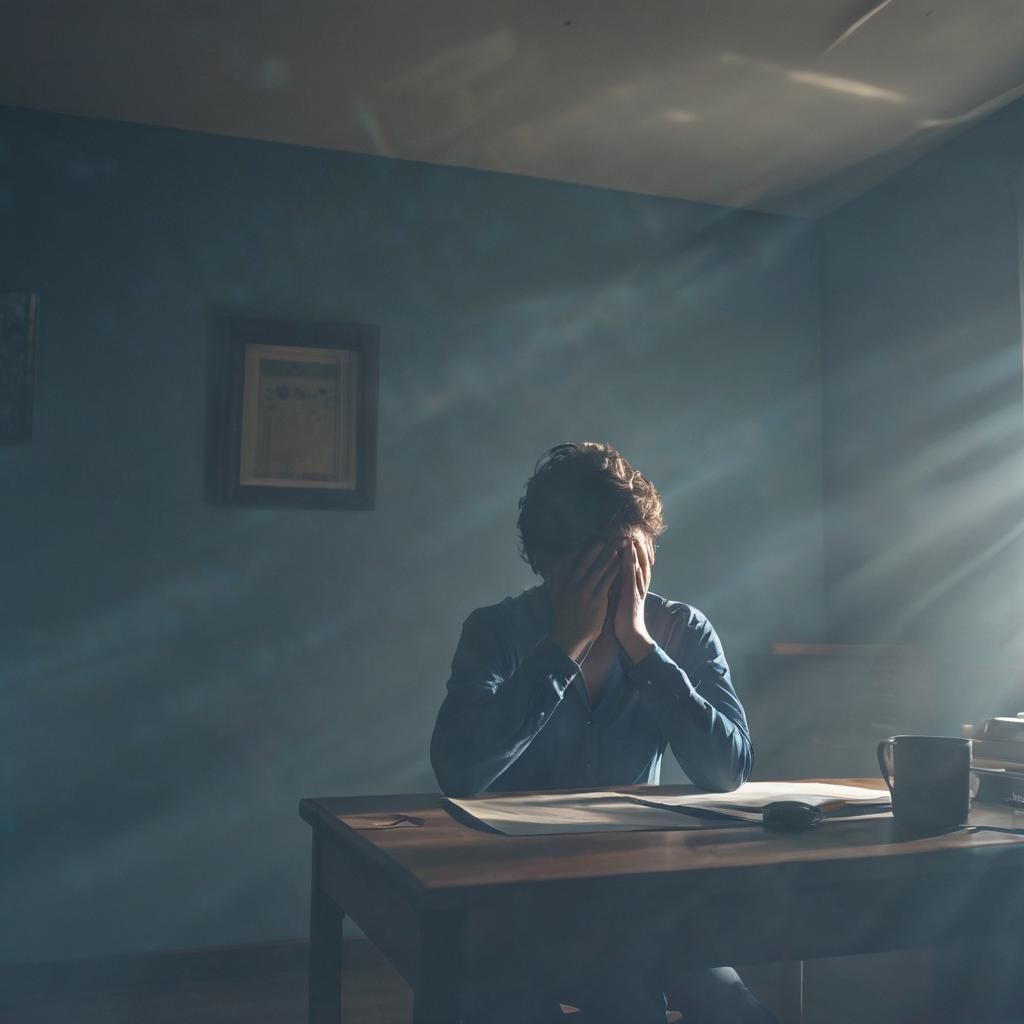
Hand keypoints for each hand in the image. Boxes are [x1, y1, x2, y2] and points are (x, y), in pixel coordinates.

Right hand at [547, 543, 622, 661]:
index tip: (589, 540)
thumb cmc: (564, 615)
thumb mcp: (555, 596)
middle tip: (607, 538)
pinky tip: (621, 563)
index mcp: (561, 582)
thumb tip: (551, 568)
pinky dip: (615, 570)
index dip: (581, 550)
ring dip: (609, 557)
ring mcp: (584, 591)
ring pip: (599, 569)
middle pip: (586, 562)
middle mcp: (571, 584)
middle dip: (597, 549)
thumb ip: (554, 581)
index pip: (570, 561)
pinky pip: (608, 580)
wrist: (569, 635)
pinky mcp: (597, 599)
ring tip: (617, 547)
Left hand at [614, 536, 655, 664]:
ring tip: (631, 539)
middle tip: (633, 534)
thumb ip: (619, 585)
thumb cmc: (624, 618)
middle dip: (637, 549)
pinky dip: (630, 566)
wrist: (631, 635)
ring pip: (637, 568)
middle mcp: (638, 586)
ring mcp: (636, 590)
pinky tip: (627, 557)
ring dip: (634, 553)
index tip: (629, 539)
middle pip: (639, 563)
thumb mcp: (621, 597)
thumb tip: (610, 574)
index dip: (634, 552)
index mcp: (635, 586)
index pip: (636, 565)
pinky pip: (632, 578)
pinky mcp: (632, 596)